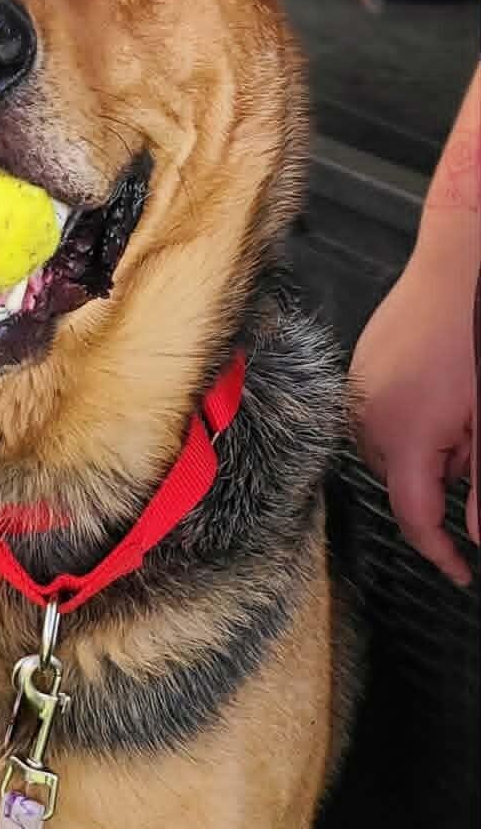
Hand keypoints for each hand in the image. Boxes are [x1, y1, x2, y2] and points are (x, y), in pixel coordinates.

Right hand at [350, 216, 477, 586]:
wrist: (460, 257)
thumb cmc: (476, 328)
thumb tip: (477, 534)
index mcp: (403, 436)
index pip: (415, 519)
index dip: (441, 553)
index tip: (462, 571)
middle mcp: (368, 419)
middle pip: (405, 483)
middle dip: (445, 477)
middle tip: (478, 436)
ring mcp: (358, 392)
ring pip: (395, 451)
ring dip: (431, 447)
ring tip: (464, 404)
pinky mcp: (361, 370)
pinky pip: (385, 418)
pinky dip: (417, 420)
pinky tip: (446, 386)